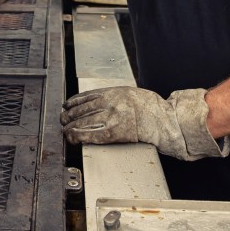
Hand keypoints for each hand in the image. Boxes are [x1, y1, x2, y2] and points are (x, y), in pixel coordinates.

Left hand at [59, 86, 228, 160]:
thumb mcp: (130, 94)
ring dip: (71, 127)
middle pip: (82, 109)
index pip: (86, 96)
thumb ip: (113, 97)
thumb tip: (94, 103)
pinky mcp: (117, 132)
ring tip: (65, 131)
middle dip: (69, 116)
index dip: (73, 103)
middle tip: (62, 120)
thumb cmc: (151, 109)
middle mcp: (112, 103)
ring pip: (84, 121)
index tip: (66, 107)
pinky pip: (93, 134)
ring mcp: (113, 118)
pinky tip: (73, 138)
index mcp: (115, 92)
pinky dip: (80, 136)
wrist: (166, 120)